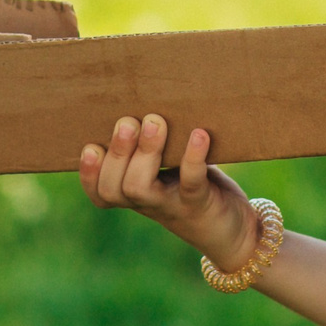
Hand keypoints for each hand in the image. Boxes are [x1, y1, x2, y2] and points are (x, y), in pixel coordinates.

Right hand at [80, 114, 258, 270]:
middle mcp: (146, 202)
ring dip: (144, 152)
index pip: (99, 191)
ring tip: (155, 122)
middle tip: (128, 122)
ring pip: (139, 188)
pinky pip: (190, 183)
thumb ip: (158, 140)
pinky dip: (192, 158)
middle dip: (116, 153)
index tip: (90, 146)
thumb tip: (150, 93)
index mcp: (133, 193)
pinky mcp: (200, 203)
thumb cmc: (199, 186)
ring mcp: (171, 205)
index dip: (88, 174)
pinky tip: (198, 135)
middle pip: (113, 188)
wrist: (237, 232)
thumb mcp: (174, 164)